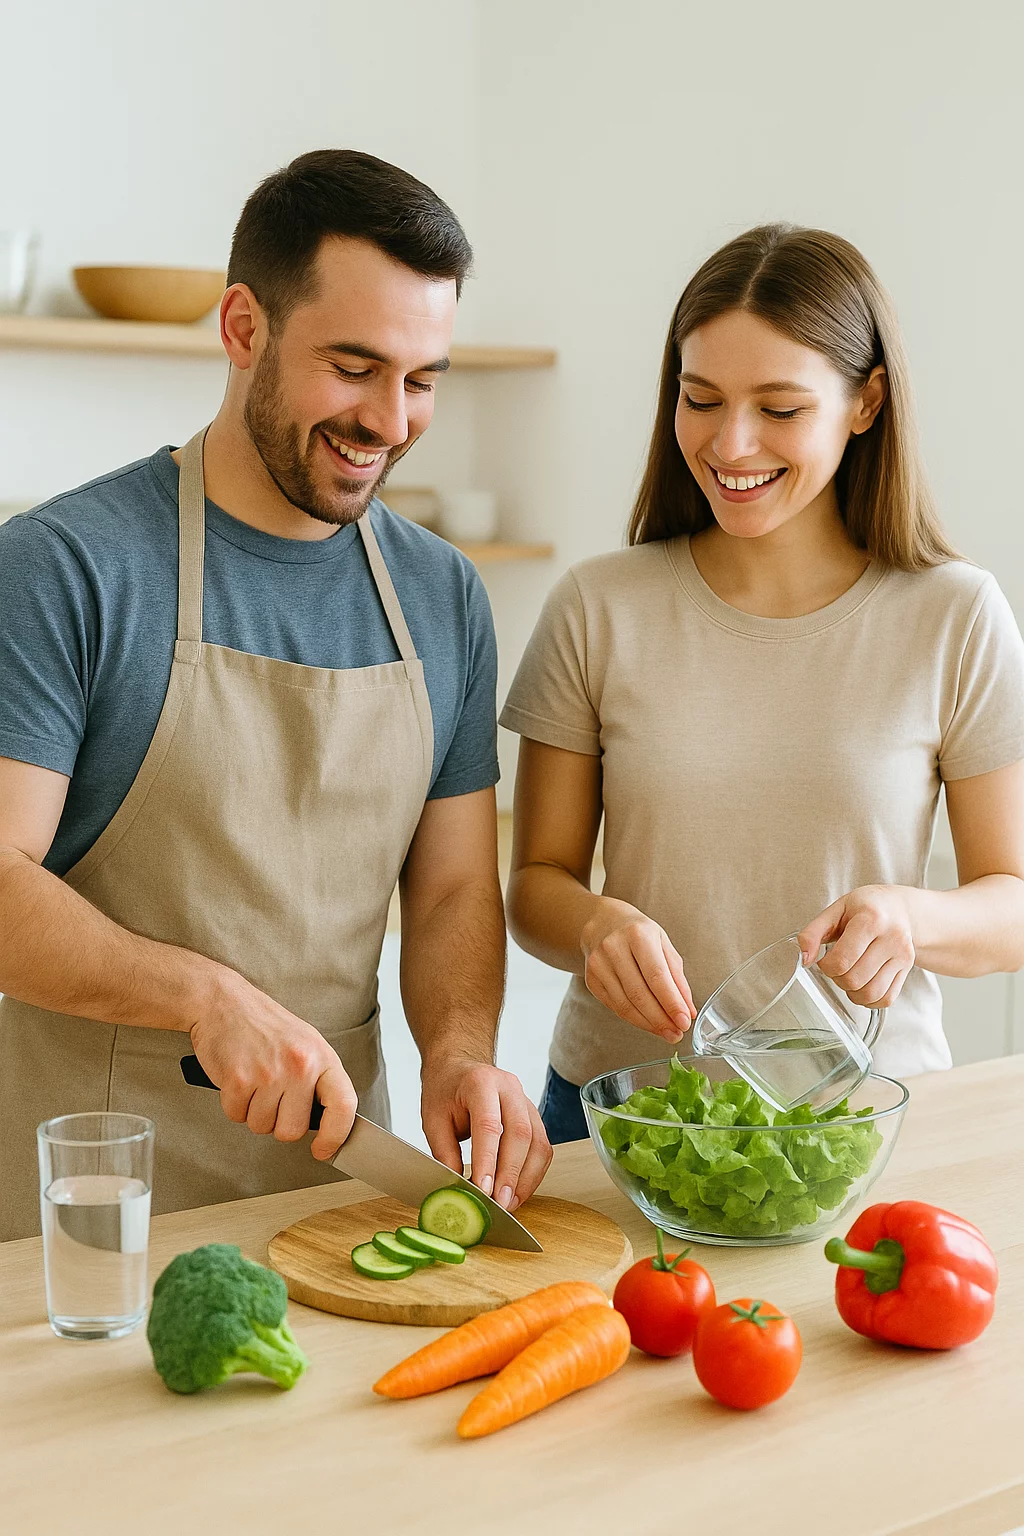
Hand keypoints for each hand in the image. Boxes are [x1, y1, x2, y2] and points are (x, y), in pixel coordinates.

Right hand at [188, 965, 356, 1160]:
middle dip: (278, 1122)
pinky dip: (233, 1104)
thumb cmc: (264, 1026)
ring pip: (262, 1127)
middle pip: (293, 1130)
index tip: (324, 1148)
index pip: (344, 1105)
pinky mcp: (238, 1079)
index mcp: (322, 1057)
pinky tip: (237, 1078)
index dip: (336, 1135)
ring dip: (253, 1111)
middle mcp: (299, 1065)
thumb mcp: (306, 1044)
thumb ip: (318, 1080)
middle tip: (271, 1096)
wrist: (223, 1002)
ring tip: (253, 1080)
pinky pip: (236, 1116)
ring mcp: (268, 1073)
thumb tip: (327, 1122)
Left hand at [420, 1056, 552, 1212]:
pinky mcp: (534, 1116)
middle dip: (511, 1174)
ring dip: (526, 1179)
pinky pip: (542, 1148)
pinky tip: (518, 1191)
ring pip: (538, 1143)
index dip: (488, 1160)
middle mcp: (509, 1088)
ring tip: (510, 1204)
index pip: (488, 1124)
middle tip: (500, 1204)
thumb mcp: (432, 1119)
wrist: (458, 1067)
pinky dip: (533, 1174)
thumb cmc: (445, 1091)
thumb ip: (445, 1154)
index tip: (484, 1190)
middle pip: (521, 1134)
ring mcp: (526, 1100)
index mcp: (480, 1082)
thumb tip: (459, 1192)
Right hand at [581, 899, 694, 1041]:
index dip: (671, 1003)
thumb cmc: (638, 933)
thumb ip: (677, 977)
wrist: (602, 922)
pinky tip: (649, 1023)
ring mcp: (599, 965)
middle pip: (639, 994)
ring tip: (667, 1032)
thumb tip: (688, 1010)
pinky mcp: (591, 980)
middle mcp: (614, 948)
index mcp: (638, 935)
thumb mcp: (663, 944)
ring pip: (625, 1005)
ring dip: (649, 1024)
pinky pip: (615, 1007)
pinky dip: (635, 1019)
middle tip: (677, 1033)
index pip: (656, 976)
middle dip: (661, 1019)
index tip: (685, 1021)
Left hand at [797, 886, 915, 1007]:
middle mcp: (892, 938)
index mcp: (871, 919)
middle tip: (836, 967)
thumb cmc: (864, 907)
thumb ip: (813, 932)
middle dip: (837, 979)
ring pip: (871, 993)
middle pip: (855, 979)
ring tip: (848, 977)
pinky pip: (887, 999)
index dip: (826, 966)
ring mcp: (903, 955)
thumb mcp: (835, 910)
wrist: (899, 908)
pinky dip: (869, 1000)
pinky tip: (862, 987)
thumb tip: (804, 959)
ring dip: (852, 993)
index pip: (842, 960)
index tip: (824, 960)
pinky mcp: (908, 969)